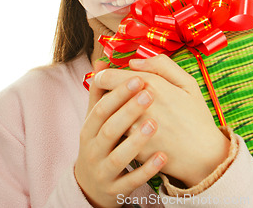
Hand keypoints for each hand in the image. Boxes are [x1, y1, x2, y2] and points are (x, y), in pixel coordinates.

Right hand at [74, 61, 167, 207]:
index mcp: (89, 128)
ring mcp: (103, 170)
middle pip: (109, 128)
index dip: (119, 92)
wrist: (92, 186)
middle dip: (129, 110)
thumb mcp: (95, 119)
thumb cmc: (99, 141)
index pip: (101, 107)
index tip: (139, 78)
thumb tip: (100, 62)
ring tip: (155, 124)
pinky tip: (163, 157)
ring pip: (118, 156)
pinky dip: (147, 170)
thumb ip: (100, 92)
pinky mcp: (115, 190)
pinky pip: (131, 181)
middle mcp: (93, 149)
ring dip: (137, 140)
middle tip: (150, 94)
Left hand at [95, 55, 230, 187]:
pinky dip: (118, 133)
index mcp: (152, 85)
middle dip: (105, 96)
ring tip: (122, 115)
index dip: (102, 76)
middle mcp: (140, 106)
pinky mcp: (134, 150)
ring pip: (107, 118)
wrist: (205, 155)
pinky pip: (116, 137)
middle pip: (103, 97)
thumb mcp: (187, 82)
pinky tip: (130, 132)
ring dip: (110, 115)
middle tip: (113, 96)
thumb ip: (161, 65)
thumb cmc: (196, 116)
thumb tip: (132, 62)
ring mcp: (135, 130)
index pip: (107, 77)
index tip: (107, 78)